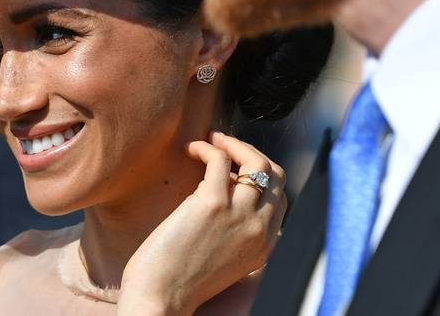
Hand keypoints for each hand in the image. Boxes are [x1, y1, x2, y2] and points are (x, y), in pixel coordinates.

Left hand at [118, 131, 286, 315]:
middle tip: (227, 146)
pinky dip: (206, 146)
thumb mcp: (227, 260)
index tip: (237, 168)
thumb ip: (239, 231)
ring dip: (233, 143)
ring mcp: (238, 215)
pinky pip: (219, 158)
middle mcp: (258, 229)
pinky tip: (191, 148)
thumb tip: (232, 189)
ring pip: (256, 161)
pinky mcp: (212, 203)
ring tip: (212, 140)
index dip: (260, 176)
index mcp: (265, 246)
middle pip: (275, 174)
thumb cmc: (180, 281)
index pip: (280, 196)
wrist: (159, 300)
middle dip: (252, 152)